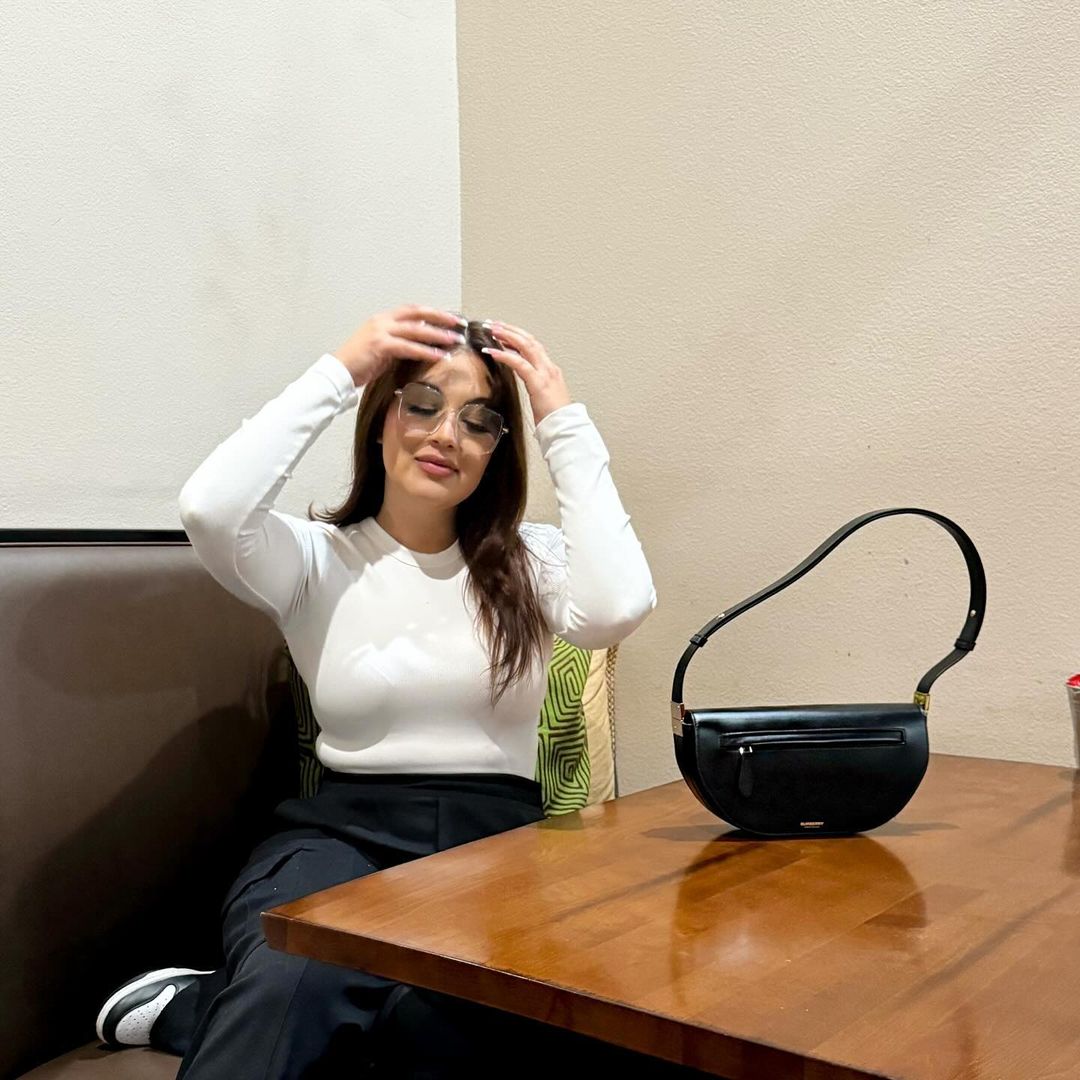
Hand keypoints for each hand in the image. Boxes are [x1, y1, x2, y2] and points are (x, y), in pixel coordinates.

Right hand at [332, 305, 467, 387]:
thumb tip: (420, 348)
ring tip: (454, 340)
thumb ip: (399, 344)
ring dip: (438, 335)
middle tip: (458, 323)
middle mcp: (382, 320)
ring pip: (416, 330)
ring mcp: (381, 331)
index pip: (412, 310)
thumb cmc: (359, 364)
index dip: (432, 312)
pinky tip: (439, 356)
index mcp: (382, 319)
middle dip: (440, 317)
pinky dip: (426, 351)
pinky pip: (409, 347)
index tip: (449, 318)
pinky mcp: (380, 345)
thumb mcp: (382, 349)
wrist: (338, 372)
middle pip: (417, 314)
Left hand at [480, 321, 572, 424]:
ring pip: (525, 346)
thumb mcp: (543, 397)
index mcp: (550, 371)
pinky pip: (518, 363)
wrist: (565, 428)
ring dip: (507, 336)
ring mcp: (545, 373)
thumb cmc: (554, 418)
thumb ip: (535, 386)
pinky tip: (491, 351)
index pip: (533, 346)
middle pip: (529, 340)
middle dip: (511, 330)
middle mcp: (549, 368)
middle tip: (494, 324)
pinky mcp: (538, 382)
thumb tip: (527, 384)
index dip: (518, 336)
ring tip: (491, 330)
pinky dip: (504, 355)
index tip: (503, 332)